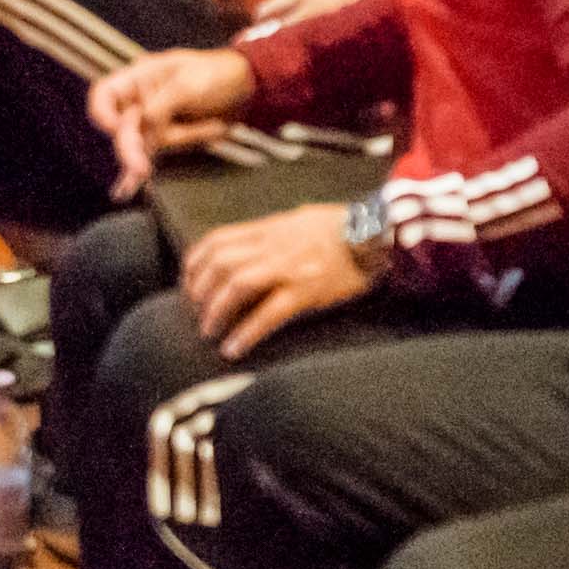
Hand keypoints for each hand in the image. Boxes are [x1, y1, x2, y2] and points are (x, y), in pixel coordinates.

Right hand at [84, 43, 258, 185]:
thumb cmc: (216, 74)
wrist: (246, 88)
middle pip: (122, 131)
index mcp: (139, 78)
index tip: (116, 129)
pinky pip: (153, 156)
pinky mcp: (168, 140)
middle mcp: (140, 102)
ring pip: (147, 147)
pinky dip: (139, 173)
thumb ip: (161, 105)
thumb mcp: (189, 83)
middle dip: (132, 149)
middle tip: (140, 169)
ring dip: (183, 139)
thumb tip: (144, 124)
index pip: (104, 95)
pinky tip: (124, 190)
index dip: (103, 114)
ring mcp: (153, 123)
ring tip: (214, 125)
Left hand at [179, 200, 376, 352]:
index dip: (195, 264)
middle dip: (199, 291)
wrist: (378, 234)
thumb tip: (249, 249)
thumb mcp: (300, 220)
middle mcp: (274, 245)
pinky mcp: (307, 290)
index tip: (190, 283)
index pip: (217, 240)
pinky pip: (269, 313)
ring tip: (210, 332)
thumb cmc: (343, 228)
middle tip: (197, 314)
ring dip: (216, 311)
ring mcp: (290, 267)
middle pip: (220, 263)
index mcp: (270, 228)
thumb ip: (273, 234)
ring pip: (237, 285)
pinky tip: (234, 349)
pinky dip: (246, 333)